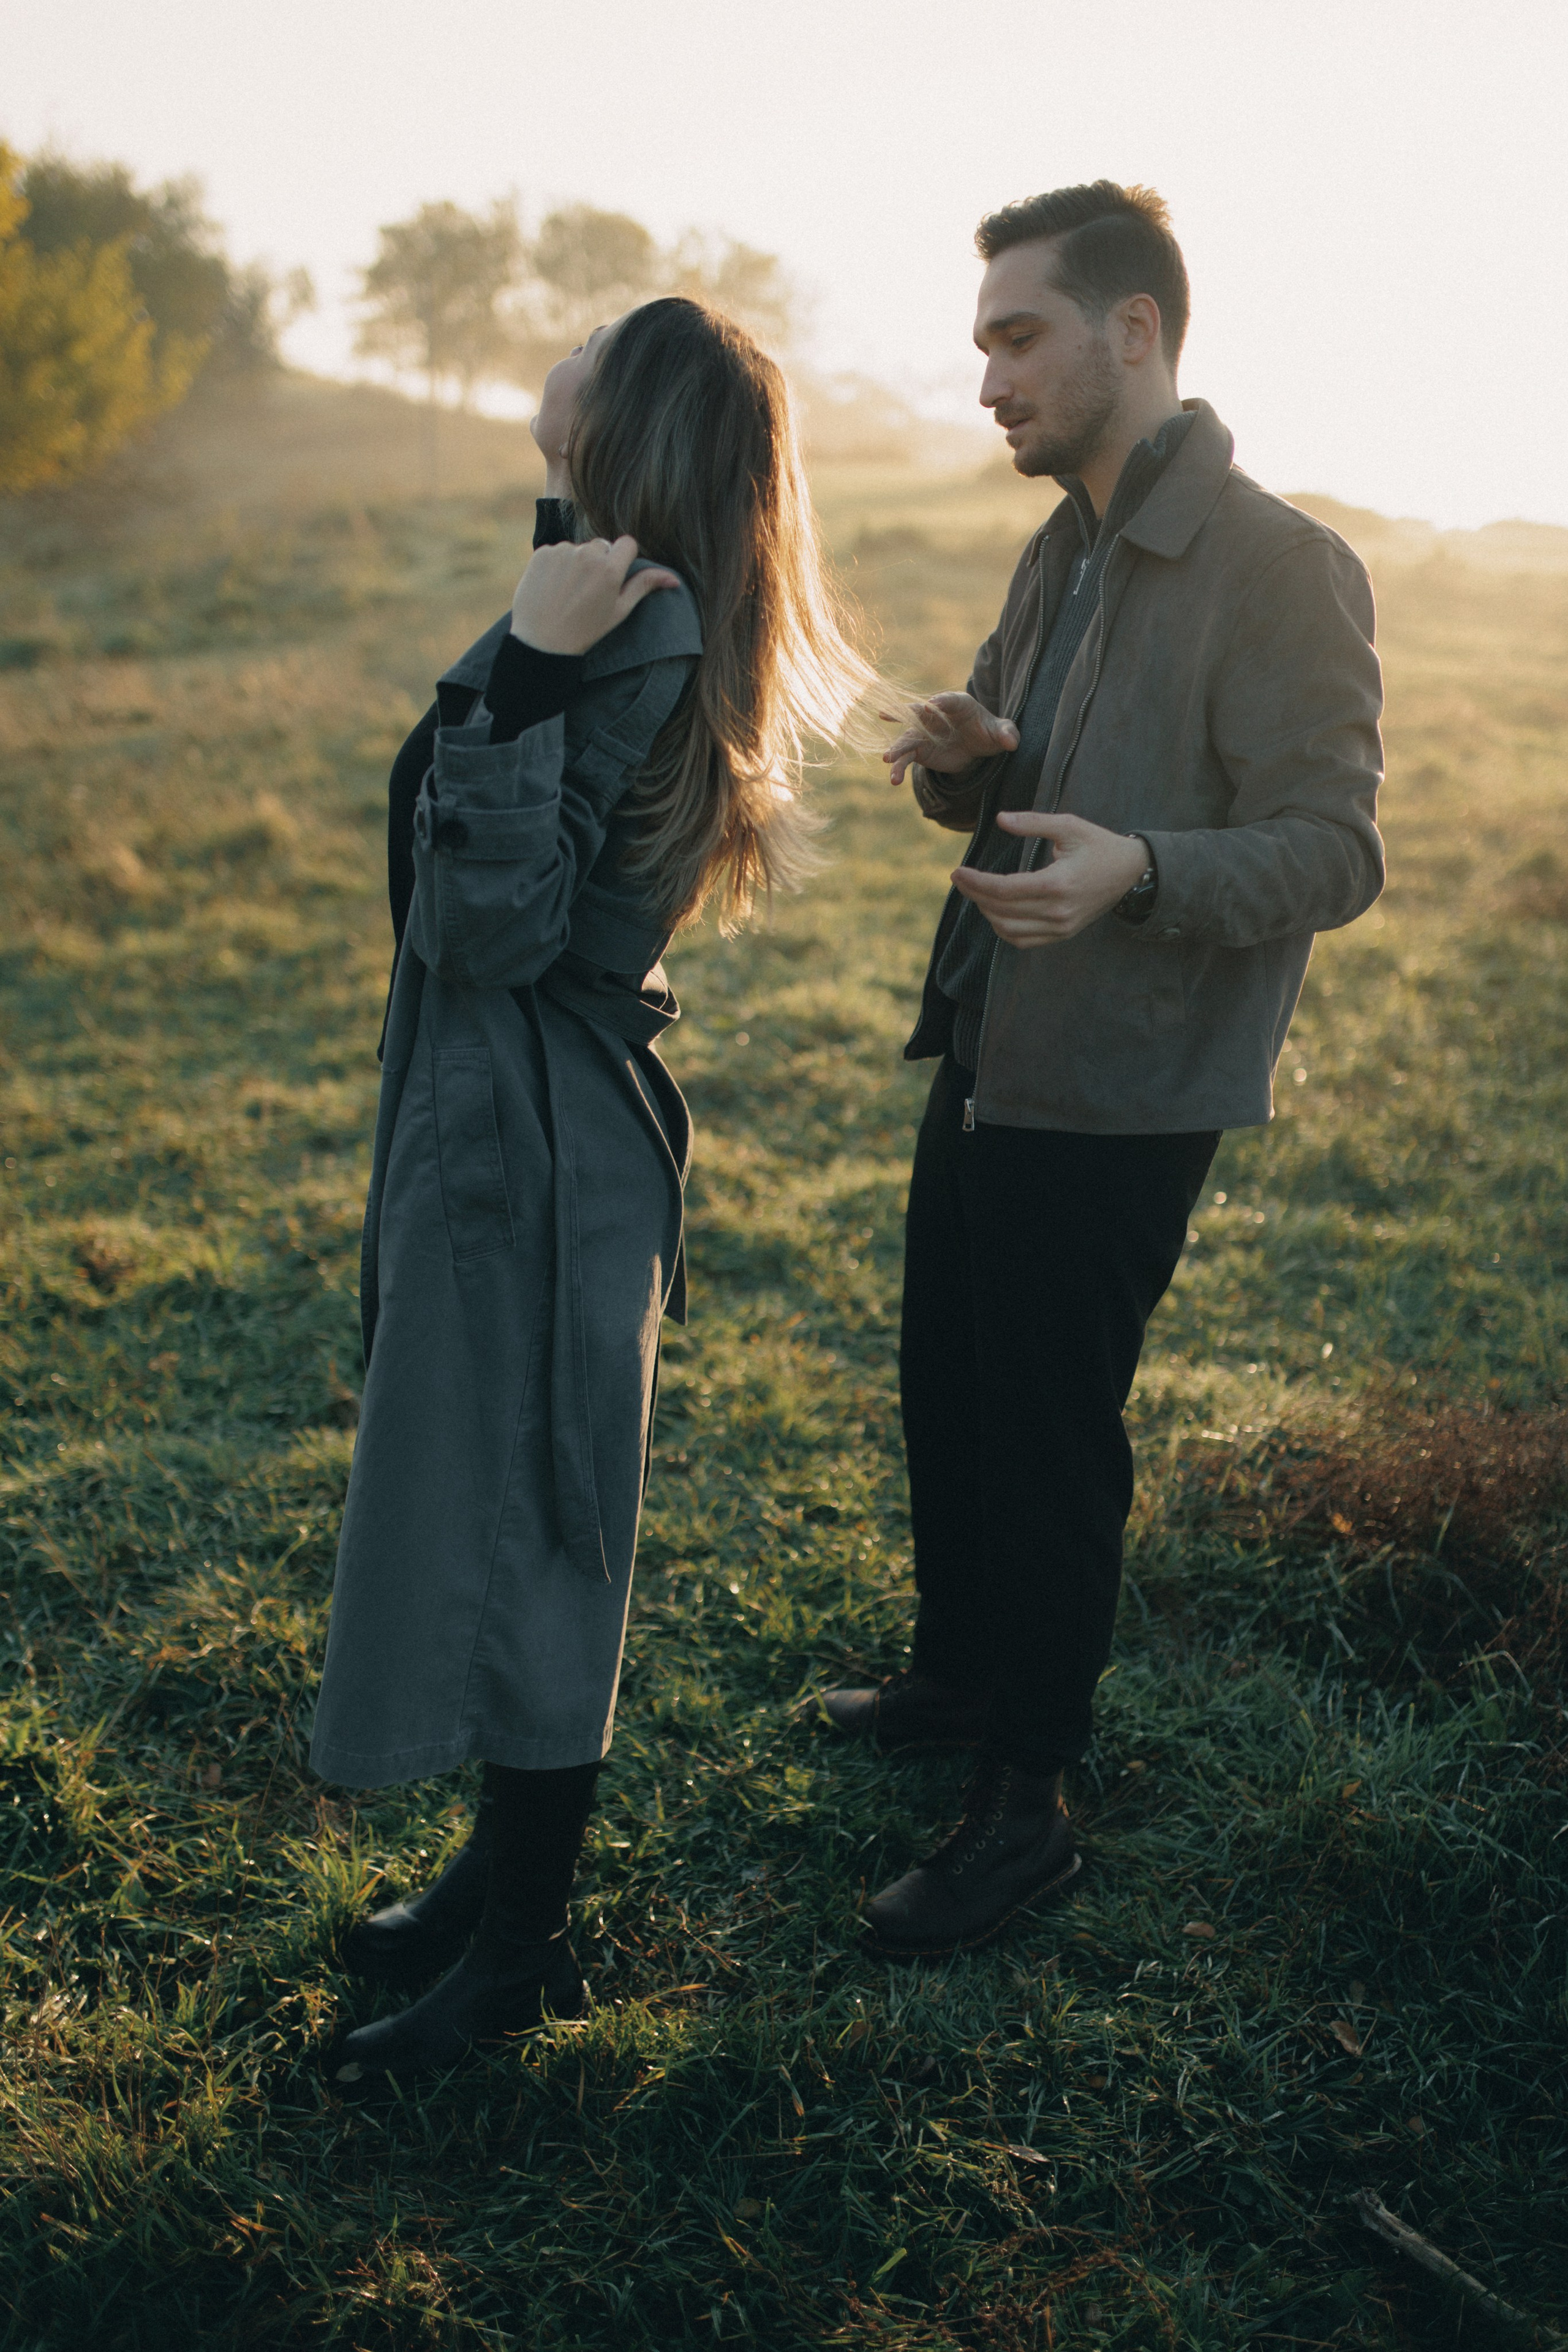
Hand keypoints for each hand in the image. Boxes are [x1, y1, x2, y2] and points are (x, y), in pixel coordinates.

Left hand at [509, 536, 678, 655]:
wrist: (542, 642)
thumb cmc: (585, 630)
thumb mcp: (619, 611)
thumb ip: (644, 587)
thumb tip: (674, 578)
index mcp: (611, 569)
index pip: (628, 543)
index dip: (623, 558)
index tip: (614, 575)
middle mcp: (588, 554)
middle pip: (602, 546)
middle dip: (599, 562)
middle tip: (589, 590)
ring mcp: (563, 552)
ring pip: (578, 549)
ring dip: (576, 563)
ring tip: (568, 592)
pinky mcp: (542, 553)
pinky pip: (556, 551)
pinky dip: (556, 565)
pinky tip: (553, 587)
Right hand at [882, 691, 1018, 786]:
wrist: (976, 746)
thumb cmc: (988, 732)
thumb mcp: (1001, 732)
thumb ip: (1007, 734)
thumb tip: (1011, 742)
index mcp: (957, 704)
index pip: (948, 700)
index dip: (941, 702)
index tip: (932, 705)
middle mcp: (935, 715)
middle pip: (917, 712)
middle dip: (903, 713)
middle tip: (885, 714)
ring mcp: (924, 732)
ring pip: (907, 738)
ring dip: (896, 748)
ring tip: (887, 759)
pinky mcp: (919, 750)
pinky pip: (906, 758)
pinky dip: (899, 767)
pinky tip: (894, 780)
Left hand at [952, 813, 1148, 945]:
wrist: (1129, 872)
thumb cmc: (1097, 845)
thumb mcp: (1068, 825)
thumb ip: (1033, 822)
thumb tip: (1000, 819)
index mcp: (1058, 883)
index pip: (1004, 889)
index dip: (976, 882)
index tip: (958, 872)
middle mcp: (1058, 910)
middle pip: (1001, 910)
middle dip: (975, 894)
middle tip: (960, 878)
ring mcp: (1061, 927)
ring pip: (1008, 930)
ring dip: (986, 912)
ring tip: (976, 892)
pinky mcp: (1062, 934)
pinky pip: (1023, 940)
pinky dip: (1003, 928)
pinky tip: (994, 910)